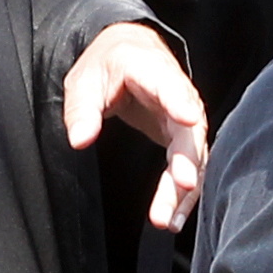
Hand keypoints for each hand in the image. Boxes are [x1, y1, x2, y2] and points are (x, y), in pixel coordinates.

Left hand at [62, 20, 207, 226]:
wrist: (129, 53)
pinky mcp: (183, 137)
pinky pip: (189, 167)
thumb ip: (82, 108)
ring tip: (166, 220)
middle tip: (183, 185)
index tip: (188, 118)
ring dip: (183, 189)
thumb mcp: (84, 80)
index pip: (169, 84)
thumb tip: (80, 140)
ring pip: (193, 155)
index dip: (179, 100)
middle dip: (188, 159)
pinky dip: (182, 194)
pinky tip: (172, 219)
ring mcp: (185, 117)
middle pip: (188, 129)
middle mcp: (178, 93)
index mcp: (151, 68)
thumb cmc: (106, 65)